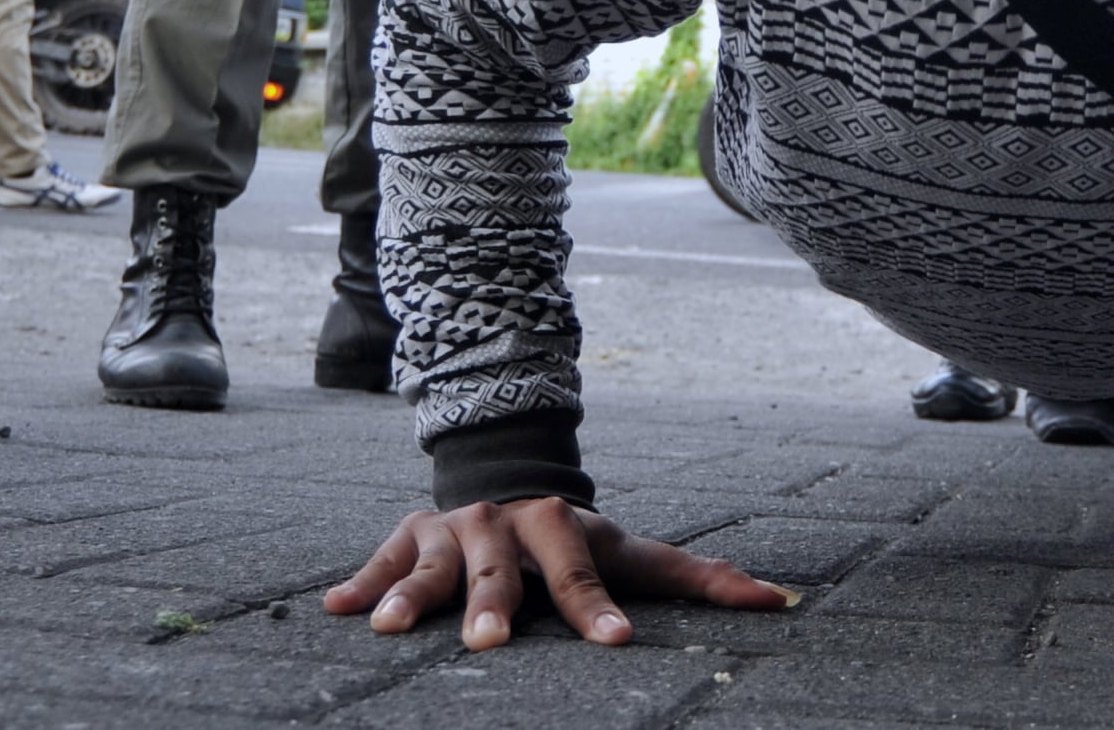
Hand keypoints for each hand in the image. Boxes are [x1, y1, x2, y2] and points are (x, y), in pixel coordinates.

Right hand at [324, 497, 794, 650]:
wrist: (508, 469)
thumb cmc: (578, 536)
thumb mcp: (636, 549)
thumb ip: (703, 578)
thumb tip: (780, 602)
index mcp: (563, 531)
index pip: (584, 577)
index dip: (600, 610)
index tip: (618, 643)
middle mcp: (506, 527)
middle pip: (500, 571)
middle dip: (493, 605)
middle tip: (489, 644)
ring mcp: (453, 530)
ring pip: (432, 563)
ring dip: (411, 595)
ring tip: (387, 629)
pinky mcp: (408, 534)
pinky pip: (379, 559)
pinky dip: (358, 583)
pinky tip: (333, 609)